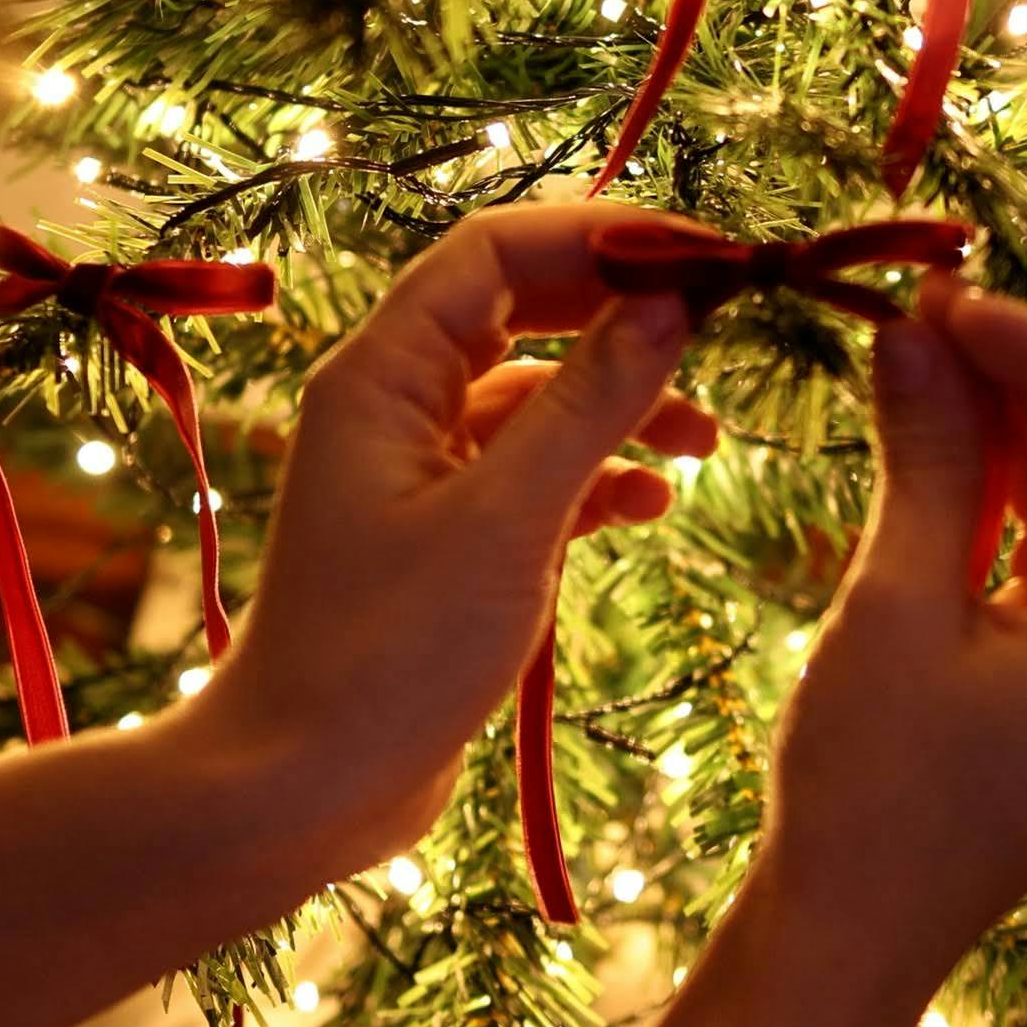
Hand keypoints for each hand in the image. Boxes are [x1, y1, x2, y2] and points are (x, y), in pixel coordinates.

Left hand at [201, 203, 713, 867]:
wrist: (304, 788)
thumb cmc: (389, 653)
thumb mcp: (510, 519)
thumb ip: (591, 404)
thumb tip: (670, 303)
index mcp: (383, 375)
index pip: (496, 253)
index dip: (600, 237)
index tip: (704, 256)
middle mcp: (395, 405)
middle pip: (522, 312)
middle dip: (622, 315)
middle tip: (722, 326)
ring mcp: (420, 472)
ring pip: (536, 399)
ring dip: (621, 405)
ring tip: (707, 441)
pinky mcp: (446, 537)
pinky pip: (533, 473)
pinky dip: (596, 477)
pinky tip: (655, 503)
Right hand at [749, 276, 1026, 984]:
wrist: (841, 942)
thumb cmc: (869, 795)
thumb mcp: (896, 609)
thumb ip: (924, 459)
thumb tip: (912, 330)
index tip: (961, 303)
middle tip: (926, 311)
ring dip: (1012, 425)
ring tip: (916, 352)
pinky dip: (1000, 489)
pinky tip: (933, 428)